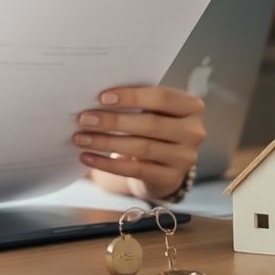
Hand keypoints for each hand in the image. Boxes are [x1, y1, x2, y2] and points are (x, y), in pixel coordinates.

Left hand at [72, 87, 205, 201]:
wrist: (164, 163)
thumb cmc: (153, 125)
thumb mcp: (154, 110)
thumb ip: (136, 102)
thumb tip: (96, 99)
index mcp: (191, 106)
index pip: (162, 98)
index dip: (132, 96)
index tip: (101, 97)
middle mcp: (194, 132)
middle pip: (150, 124)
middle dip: (113, 121)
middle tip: (84, 119)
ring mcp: (185, 157)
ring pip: (141, 148)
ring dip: (106, 142)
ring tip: (80, 138)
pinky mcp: (170, 178)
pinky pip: (134, 170)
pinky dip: (107, 164)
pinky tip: (87, 157)